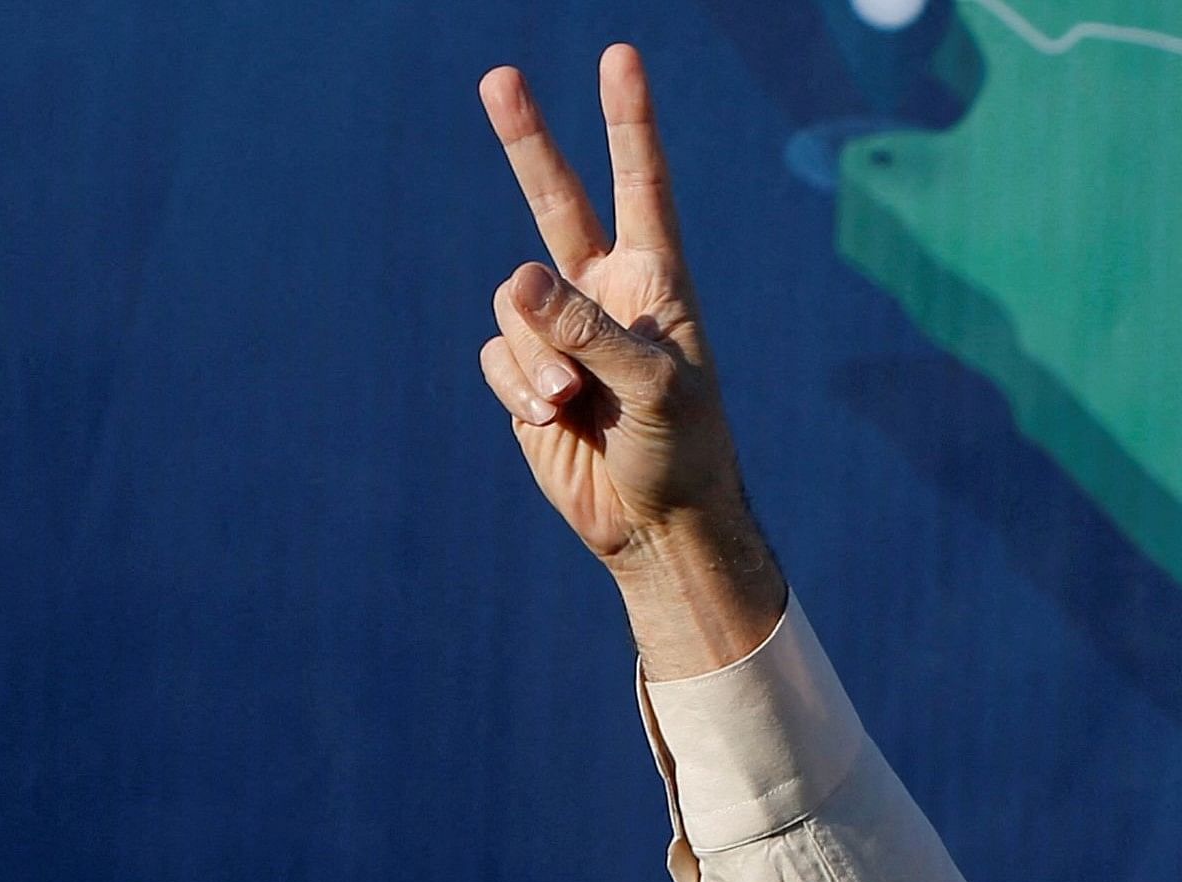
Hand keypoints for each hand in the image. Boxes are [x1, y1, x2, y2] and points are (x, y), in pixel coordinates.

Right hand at [478, 46, 782, 674]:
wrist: (659, 522)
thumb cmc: (685, 451)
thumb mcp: (656, 387)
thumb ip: (590, 331)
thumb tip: (517, 282)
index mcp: (657, 280)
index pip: (640, 185)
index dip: (628, 122)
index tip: (620, 58)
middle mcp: (606, 292)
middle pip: (555, 201)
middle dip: (529, 142)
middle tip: (500, 77)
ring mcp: (561, 331)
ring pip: (511, 306)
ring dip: (536, 358)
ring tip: (578, 403)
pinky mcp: (527, 374)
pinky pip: (497, 355)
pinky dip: (518, 387)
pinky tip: (554, 420)